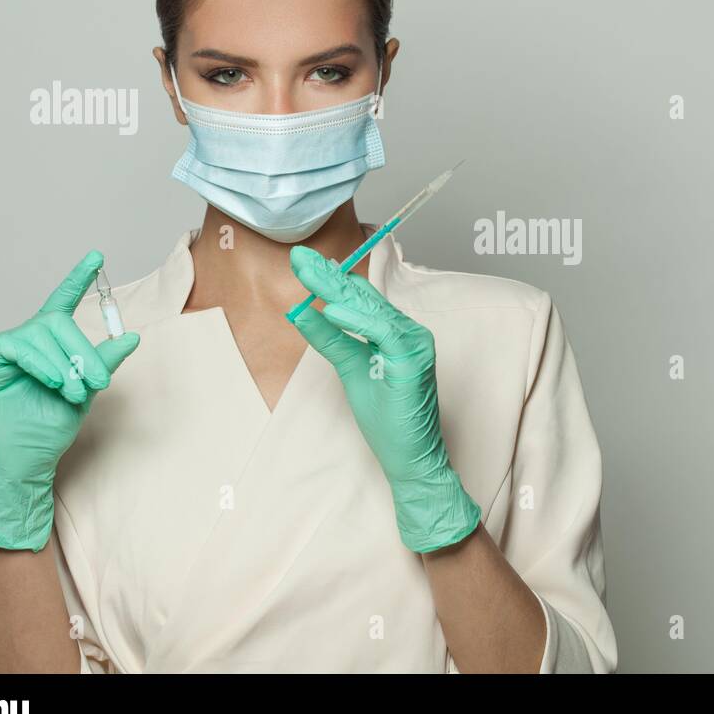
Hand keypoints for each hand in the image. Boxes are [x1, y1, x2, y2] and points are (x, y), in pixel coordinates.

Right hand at [0, 250, 139, 551]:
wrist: (29, 459)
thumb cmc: (53, 425)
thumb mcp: (88, 389)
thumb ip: (104, 361)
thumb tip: (131, 336)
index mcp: (51, 344)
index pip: (63, 302)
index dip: (78, 278)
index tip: (96, 256)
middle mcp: (27, 341)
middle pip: (57, 322)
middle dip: (82, 350)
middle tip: (97, 381)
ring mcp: (4, 350)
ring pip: (41, 335)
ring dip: (65, 364)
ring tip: (74, 390)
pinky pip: (17, 347)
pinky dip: (41, 364)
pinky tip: (53, 381)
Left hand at [287, 245, 480, 552]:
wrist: (409, 457)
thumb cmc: (388, 419)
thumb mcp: (350, 369)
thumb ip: (330, 339)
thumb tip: (302, 312)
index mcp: (393, 332)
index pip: (358, 297)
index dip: (329, 277)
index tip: (301, 260)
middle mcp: (407, 331)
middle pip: (363, 296)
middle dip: (328, 275)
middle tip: (298, 255)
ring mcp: (414, 344)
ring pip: (372, 309)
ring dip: (338, 289)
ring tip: (308, 273)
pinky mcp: (414, 361)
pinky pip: (384, 333)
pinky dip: (358, 320)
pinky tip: (333, 310)